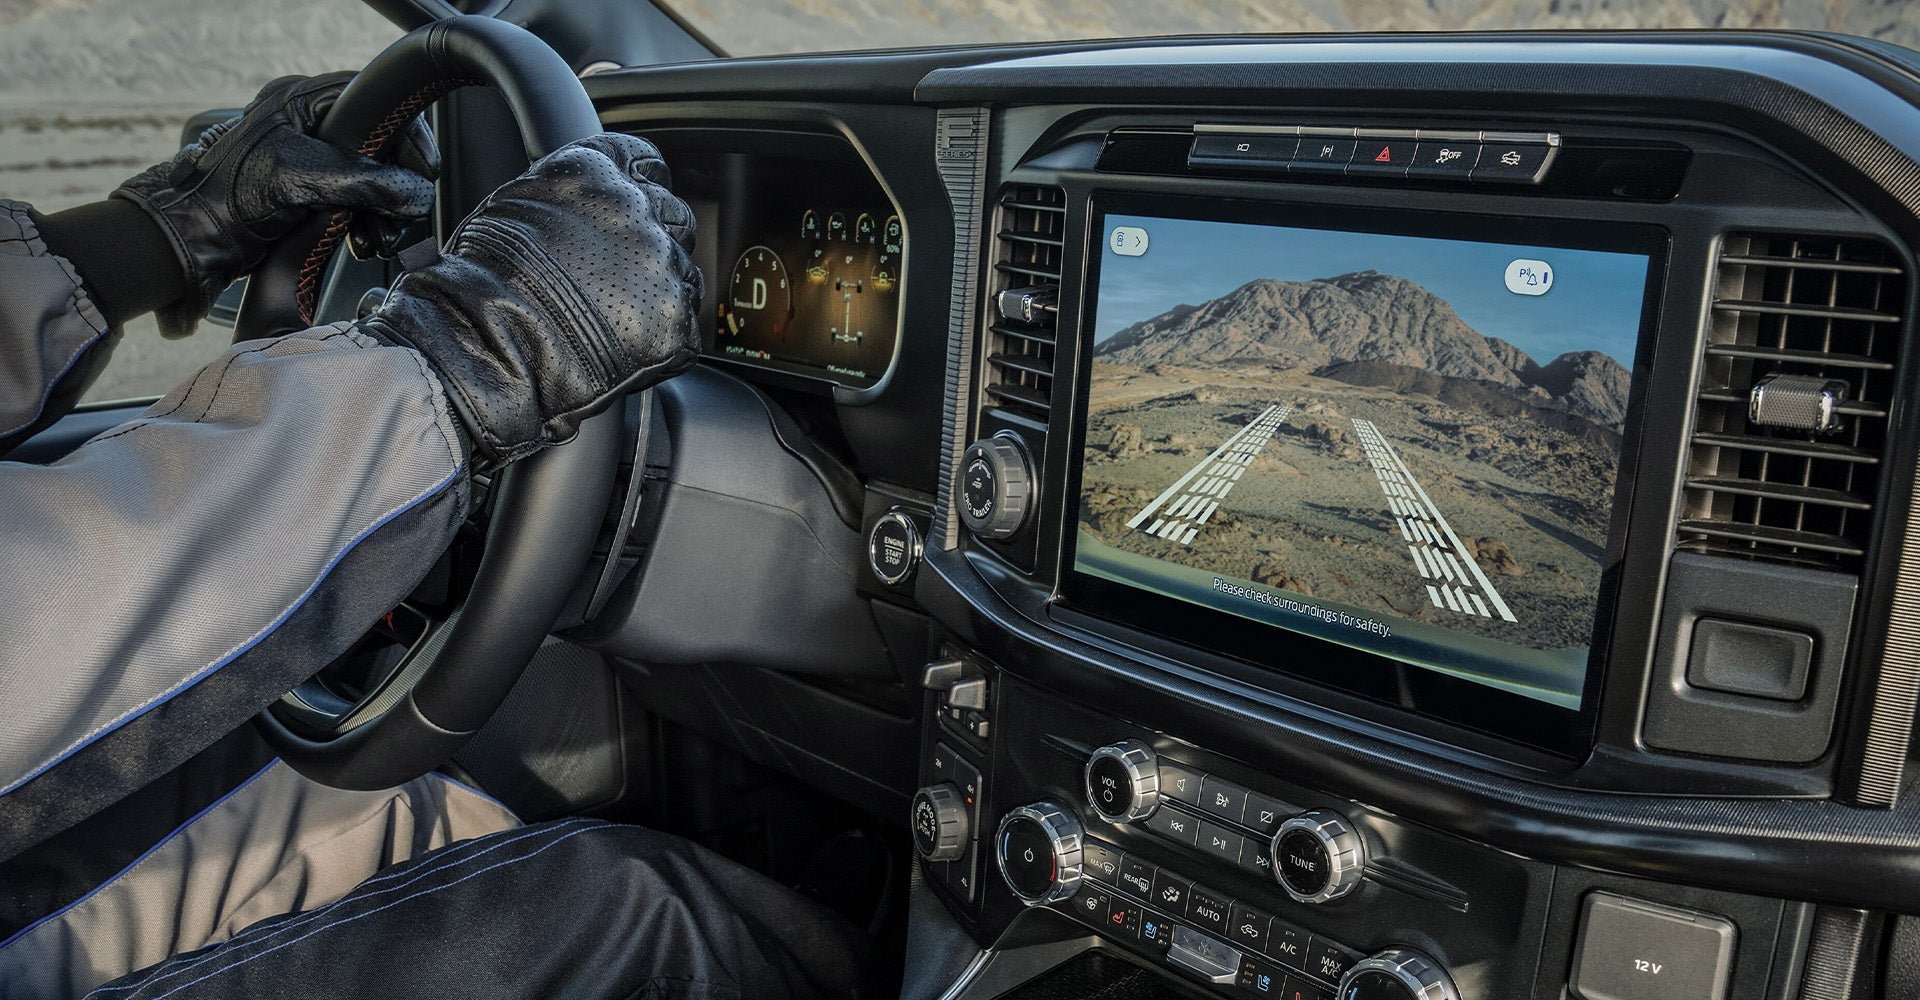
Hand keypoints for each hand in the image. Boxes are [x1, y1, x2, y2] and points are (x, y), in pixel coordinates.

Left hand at [114, 72, 438, 337]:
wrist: (191, 238)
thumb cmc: (225, 196)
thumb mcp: (300, 178)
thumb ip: (364, 181)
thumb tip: (416, 192)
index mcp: (301, 101)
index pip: (373, 102)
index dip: (406, 132)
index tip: (424, 167)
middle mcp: (309, 125)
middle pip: (380, 145)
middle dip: (397, 183)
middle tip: (403, 212)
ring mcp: (312, 160)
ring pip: (373, 178)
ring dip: (385, 210)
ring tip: (380, 237)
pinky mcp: (312, 193)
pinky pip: (357, 202)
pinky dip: (368, 223)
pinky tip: (365, 241)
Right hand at [358, 133, 702, 465]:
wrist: (487, 341)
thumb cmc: (482, 278)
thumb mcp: (514, 204)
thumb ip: (567, 196)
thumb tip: (580, 205)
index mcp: (597, 170)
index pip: (646, 161)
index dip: (641, 187)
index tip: (635, 206)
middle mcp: (638, 207)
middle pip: (673, 217)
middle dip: (652, 243)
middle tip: (617, 276)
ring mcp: (661, 264)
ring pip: (684, 272)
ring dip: (658, 291)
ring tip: (613, 319)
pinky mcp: (674, 320)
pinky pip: (684, 328)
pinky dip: (662, 340)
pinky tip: (625, 348)